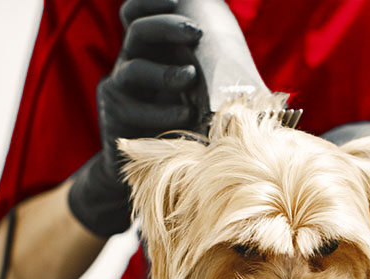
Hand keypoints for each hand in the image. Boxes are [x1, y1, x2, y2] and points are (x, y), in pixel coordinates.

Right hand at [68, 0, 202, 236]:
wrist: (144, 170)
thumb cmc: (180, 128)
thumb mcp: (193, 96)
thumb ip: (209, 78)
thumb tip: (254, 76)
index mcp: (150, 51)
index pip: (138, 13)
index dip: (151, 2)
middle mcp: (129, 63)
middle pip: (137, 31)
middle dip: (167, 27)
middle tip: (195, 33)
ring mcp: (118, 89)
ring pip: (134, 69)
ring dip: (166, 72)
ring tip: (190, 77)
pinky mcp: (115, 117)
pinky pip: (136, 109)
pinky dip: (163, 112)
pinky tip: (183, 116)